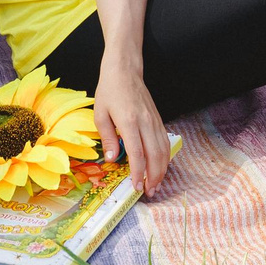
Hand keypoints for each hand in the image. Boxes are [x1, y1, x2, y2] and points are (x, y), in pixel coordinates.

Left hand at [92, 50, 171, 193]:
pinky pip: (165, 142)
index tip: (136, 187)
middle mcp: (146, 122)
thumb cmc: (109, 91)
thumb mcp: (100, 113)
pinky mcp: (158, 120)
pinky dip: (165, 158)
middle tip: (149, 193)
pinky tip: (160, 168)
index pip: (138, 154)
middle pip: (156, 156)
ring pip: (164, 150)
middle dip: (154, 177)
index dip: (138, 173)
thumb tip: (111, 159)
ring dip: (162, 170)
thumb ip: (106, 137)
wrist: (125, 71)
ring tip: (156, 185)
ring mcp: (155, 121)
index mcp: (129, 121)